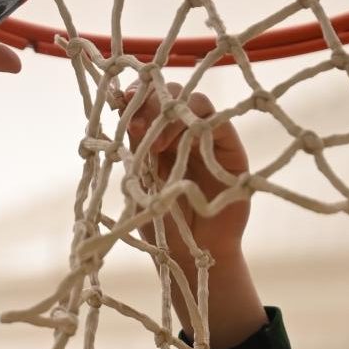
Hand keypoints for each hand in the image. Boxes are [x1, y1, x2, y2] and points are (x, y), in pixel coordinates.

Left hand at [123, 81, 263, 347]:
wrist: (192, 254)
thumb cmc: (163, 222)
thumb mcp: (141, 181)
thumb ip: (137, 148)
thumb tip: (125, 111)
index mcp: (156, 137)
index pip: (147, 101)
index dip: (135, 96)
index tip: (118, 104)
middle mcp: (182, 133)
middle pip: (171, 94)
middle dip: (151, 101)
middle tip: (137, 127)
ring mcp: (207, 140)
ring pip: (195, 101)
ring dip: (172, 112)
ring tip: (157, 144)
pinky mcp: (230, 150)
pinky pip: (220, 123)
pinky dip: (199, 123)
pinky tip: (179, 142)